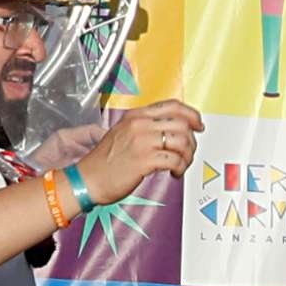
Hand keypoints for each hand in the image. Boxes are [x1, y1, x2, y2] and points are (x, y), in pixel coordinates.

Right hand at [82, 102, 204, 204]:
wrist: (87, 179)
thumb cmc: (105, 161)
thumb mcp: (124, 133)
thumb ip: (146, 128)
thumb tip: (172, 131)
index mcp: (136, 116)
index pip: (173, 106)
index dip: (191, 115)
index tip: (198, 125)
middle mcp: (140, 125)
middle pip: (182, 124)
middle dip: (192, 141)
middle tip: (187, 153)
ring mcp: (142, 141)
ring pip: (182, 141)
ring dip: (187, 156)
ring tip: (180, 165)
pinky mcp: (144, 160)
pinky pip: (175, 160)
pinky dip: (180, 168)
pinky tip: (173, 173)